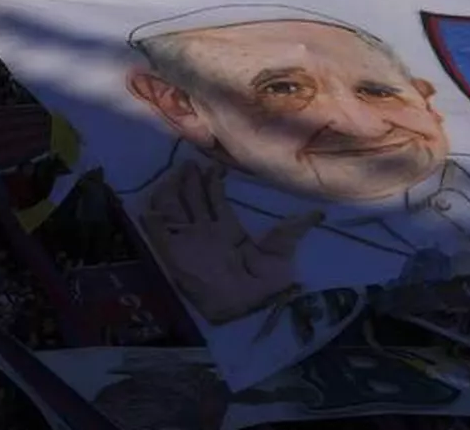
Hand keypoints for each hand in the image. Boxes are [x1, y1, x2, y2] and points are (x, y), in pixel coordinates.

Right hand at [140, 160, 323, 324]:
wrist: (245, 308)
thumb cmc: (264, 283)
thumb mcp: (281, 252)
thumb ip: (293, 230)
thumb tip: (320, 214)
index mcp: (228, 229)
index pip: (216, 200)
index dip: (213, 182)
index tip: (215, 164)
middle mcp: (205, 232)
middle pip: (192, 200)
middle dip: (190, 181)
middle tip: (189, 162)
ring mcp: (189, 242)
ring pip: (175, 210)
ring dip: (172, 192)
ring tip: (174, 173)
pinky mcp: (174, 255)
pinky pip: (159, 234)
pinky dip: (153, 220)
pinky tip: (150, 205)